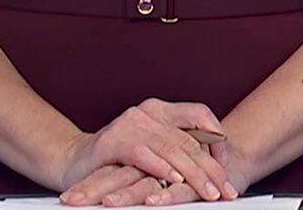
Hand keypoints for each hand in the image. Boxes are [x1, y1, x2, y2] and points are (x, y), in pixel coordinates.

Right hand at [54, 99, 235, 203]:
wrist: (75, 163)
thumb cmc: (118, 160)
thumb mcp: (153, 150)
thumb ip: (177, 150)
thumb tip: (215, 165)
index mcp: (160, 110)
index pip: (199, 114)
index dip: (217, 139)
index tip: (227, 165)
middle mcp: (147, 112)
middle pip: (189, 138)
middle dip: (211, 168)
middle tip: (226, 189)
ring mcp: (130, 124)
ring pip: (171, 148)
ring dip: (194, 173)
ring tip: (209, 192)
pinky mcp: (114, 141)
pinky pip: (144, 154)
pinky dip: (161, 168)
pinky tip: (174, 180)